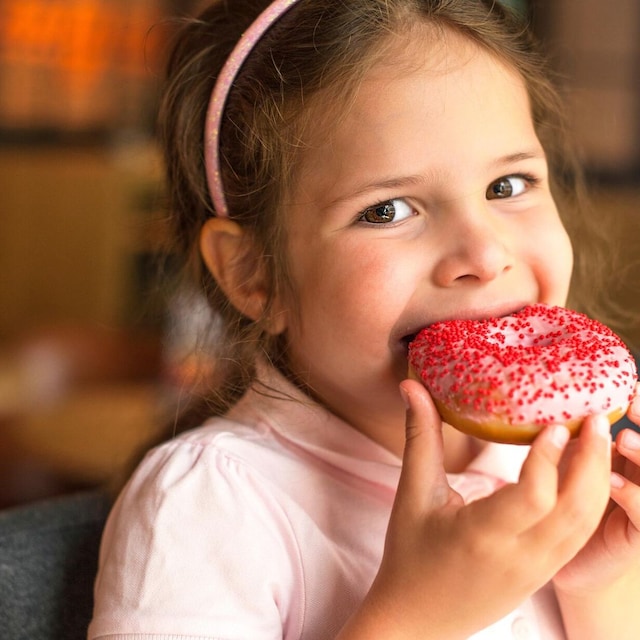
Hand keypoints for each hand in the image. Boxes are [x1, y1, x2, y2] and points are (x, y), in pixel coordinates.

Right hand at [351, 380, 611, 639]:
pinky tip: (586, 474)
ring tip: (599, 438)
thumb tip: (411, 386)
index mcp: (482, 536)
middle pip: (575, 509)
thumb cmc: (410, 555)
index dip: (549, 459)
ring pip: (585, 524)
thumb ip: (420, 437)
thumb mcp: (413, 494)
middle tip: (596, 417)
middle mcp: (520, 556)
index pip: (533, 497)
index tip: (556, 424)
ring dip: (598, 479)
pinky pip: (579, 536)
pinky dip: (590, 502)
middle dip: (593, 461)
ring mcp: (538, 570)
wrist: (418, 619)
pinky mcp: (545, 574)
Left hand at [553, 382, 639, 595]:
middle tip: (631, 405)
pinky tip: (613, 483)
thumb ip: (569, 437)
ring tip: (621, 439)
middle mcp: (639, 481)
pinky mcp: (636, 539)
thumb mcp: (564, 463)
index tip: (631, 389)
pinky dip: (633, 496)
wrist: (566, 565)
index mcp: (624, 461)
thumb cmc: (559, 506)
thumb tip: (547, 401)